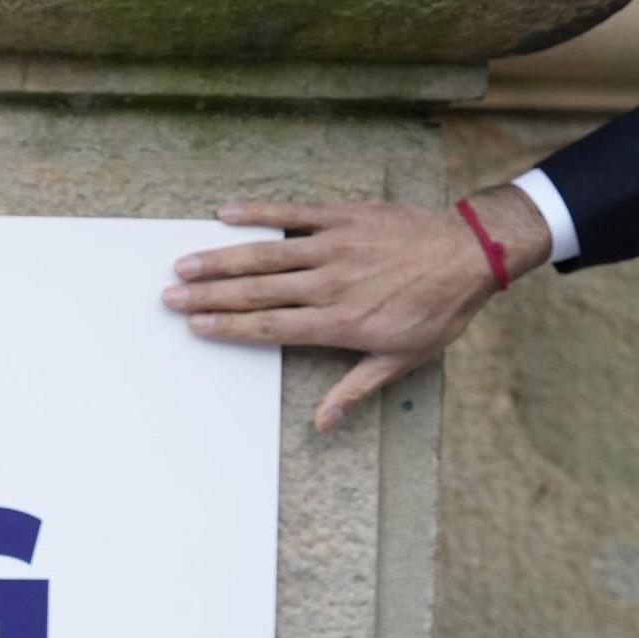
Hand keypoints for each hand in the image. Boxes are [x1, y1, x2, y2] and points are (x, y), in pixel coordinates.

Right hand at [163, 191, 549, 430]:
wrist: (469, 253)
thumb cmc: (438, 310)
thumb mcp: (403, 359)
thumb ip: (356, 388)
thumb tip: (323, 424)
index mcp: (339, 323)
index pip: (271, 327)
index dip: (229, 328)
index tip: (196, 326)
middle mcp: (329, 285)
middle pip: (256, 292)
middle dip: (209, 296)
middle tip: (169, 296)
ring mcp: (333, 247)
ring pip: (265, 255)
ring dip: (221, 259)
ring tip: (185, 263)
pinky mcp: (342, 217)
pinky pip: (292, 213)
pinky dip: (257, 213)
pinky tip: (225, 214)